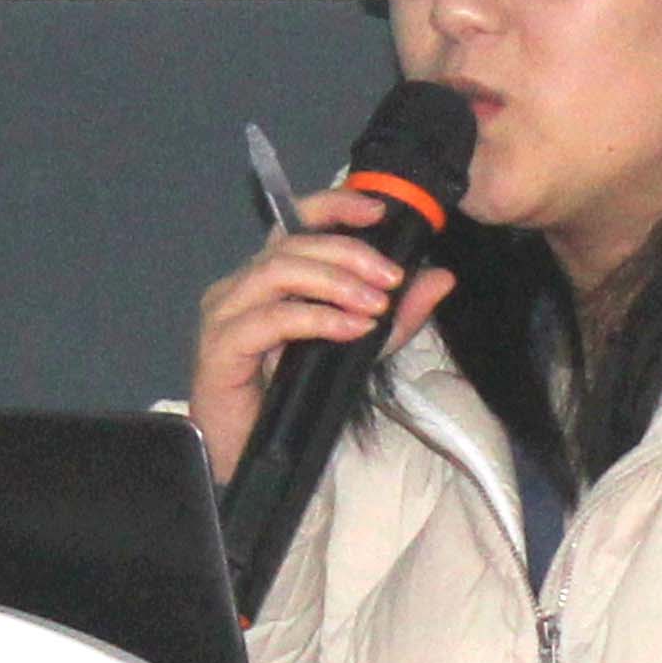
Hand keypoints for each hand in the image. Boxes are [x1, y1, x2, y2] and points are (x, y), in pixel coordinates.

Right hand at [190, 186, 455, 466]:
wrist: (252, 456)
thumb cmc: (294, 399)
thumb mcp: (360, 349)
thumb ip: (398, 315)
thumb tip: (439, 276)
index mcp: (267, 276)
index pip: (295, 221)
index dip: (334, 206)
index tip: (379, 211)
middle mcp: (240, 286)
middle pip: (291, 244)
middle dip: (349, 254)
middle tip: (392, 277)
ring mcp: (225, 313)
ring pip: (278, 273)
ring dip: (335, 282)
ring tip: (376, 305)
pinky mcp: (222, 347)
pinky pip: (270, 320)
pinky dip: (316, 318)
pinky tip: (351, 329)